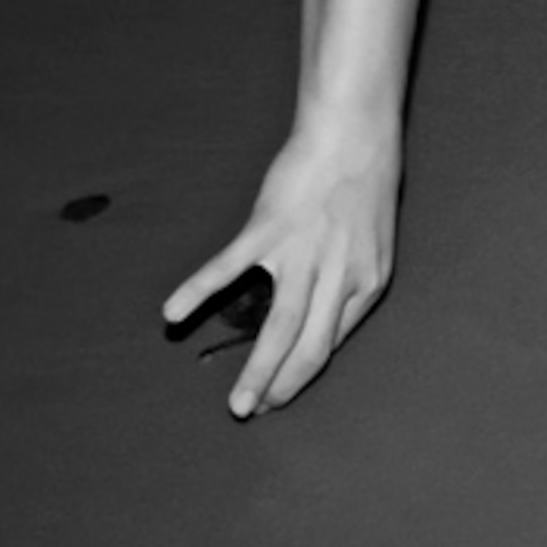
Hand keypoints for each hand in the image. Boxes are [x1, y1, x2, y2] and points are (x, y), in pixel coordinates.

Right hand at [161, 122, 399, 416]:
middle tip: (254, 413)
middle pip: (309, 348)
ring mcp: (305, 252)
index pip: (332, 344)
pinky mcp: (270, 226)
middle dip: (281, 387)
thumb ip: (349, 283)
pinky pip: (228, 267)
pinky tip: (171, 314)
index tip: (281, 395)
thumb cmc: (364, 187)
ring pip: (279, 327)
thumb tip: (324, 325)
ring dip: (256, 371)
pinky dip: (197, 291)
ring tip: (237, 405)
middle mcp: (340, 275)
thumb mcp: (374, 244)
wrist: (355, 133)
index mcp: (369, 282)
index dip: (303, 374)